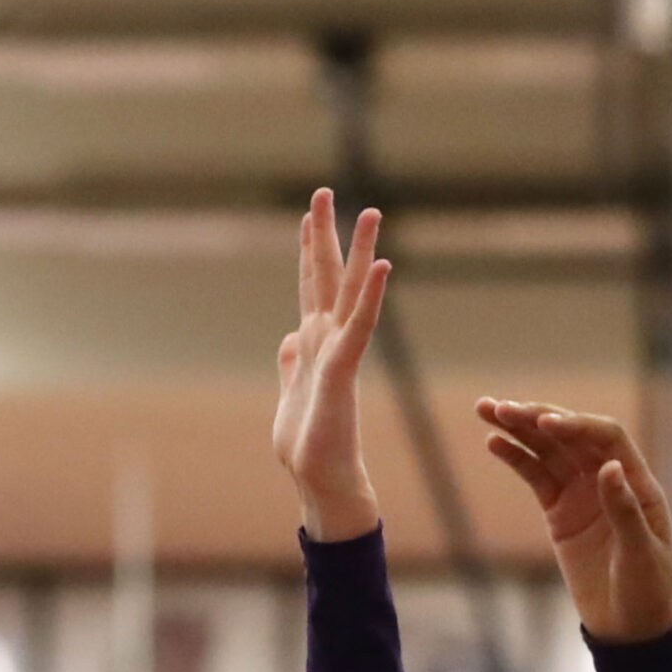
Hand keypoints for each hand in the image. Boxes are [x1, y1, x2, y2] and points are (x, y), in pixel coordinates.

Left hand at [273, 189, 389, 541]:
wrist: (321, 480)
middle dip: (325, 235)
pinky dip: (371, 296)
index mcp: (313, 343)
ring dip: (360, 251)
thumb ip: (292, 363)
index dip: (308, 250)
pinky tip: (382, 265)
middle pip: (326, 277)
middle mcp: (328, 341)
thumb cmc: (308, 444)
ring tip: (370, 211)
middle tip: (324, 191)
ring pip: (350, 293)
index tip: (307, 215)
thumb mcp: (290, 393)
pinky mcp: (343, 371)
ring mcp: (338, 353)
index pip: (310, 286)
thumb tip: (288, 338)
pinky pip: (361, 326)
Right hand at [476, 399, 671, 643]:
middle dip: (537, 418)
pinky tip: (494, 442)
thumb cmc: (646, 588)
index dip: (576, 426)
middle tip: (501, 407)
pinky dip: (516, 458)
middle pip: (570, 436)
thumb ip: (624, 509)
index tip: (545, 423)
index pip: (605, 438)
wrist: (629, 624)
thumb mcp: (641, 552)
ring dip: (519, 429)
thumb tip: (608, 467)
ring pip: (547, 451)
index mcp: (637, 482)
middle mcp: (608, 480)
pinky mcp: (559, 512)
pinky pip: (535, 477)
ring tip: (487, 411)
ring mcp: (581, 494)